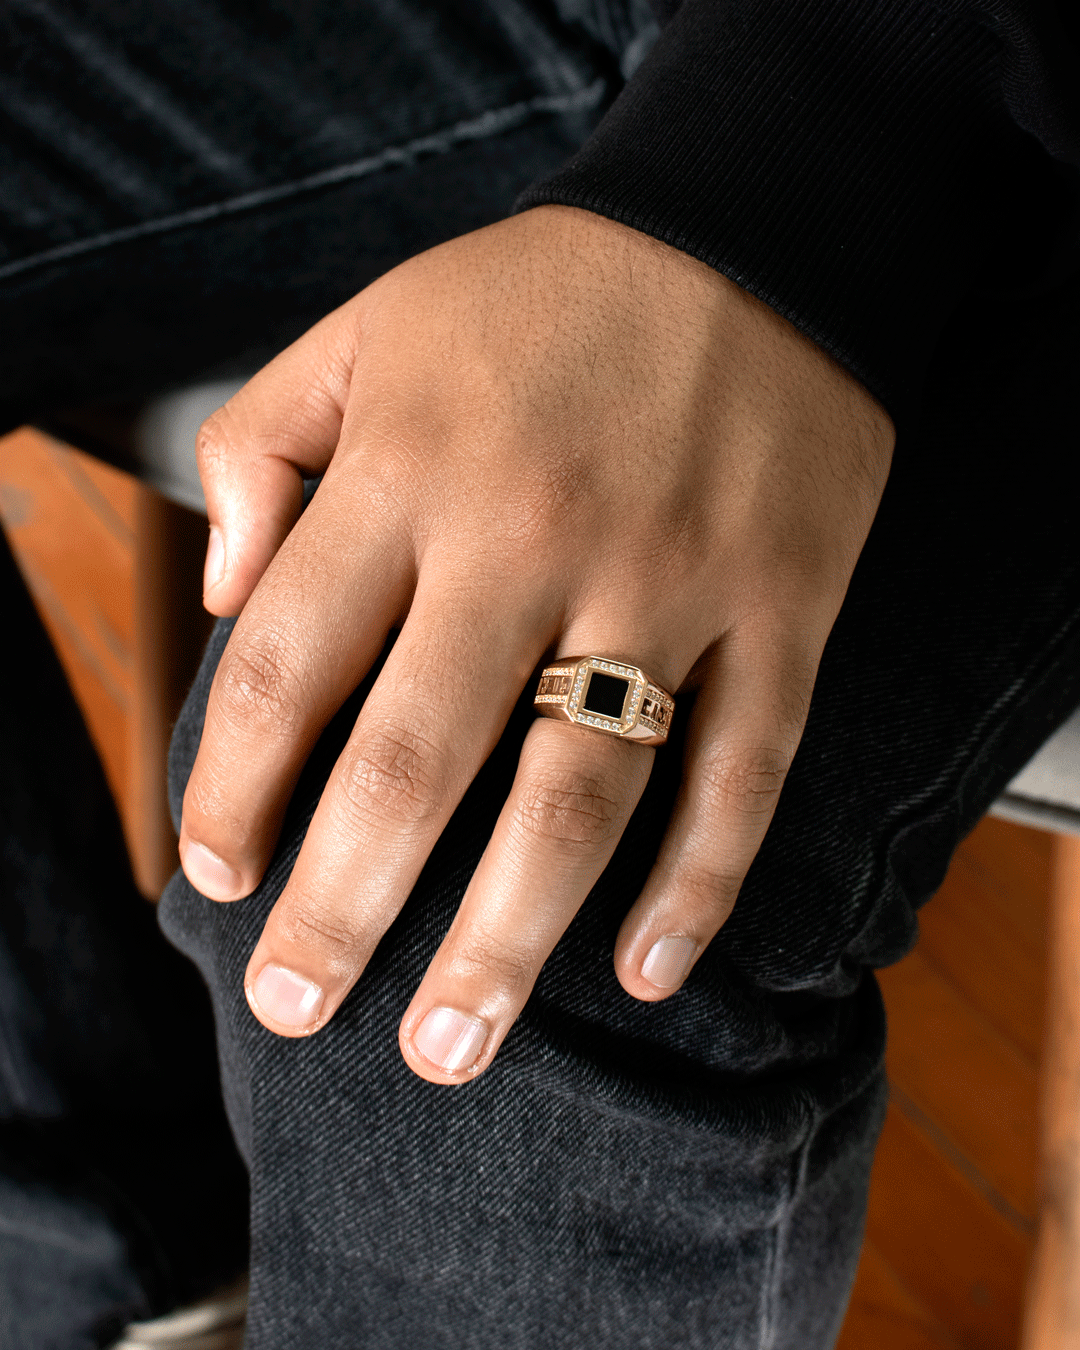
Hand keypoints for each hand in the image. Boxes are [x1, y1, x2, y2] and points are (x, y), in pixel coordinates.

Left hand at [179, 204, 893, 1083]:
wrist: (752, 236)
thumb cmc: (539, 297)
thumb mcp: (369, 326)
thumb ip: (266, 446)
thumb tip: (230, 597)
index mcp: (414, 471)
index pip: (288, 664)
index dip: (234, 786)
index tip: (214, 873)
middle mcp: (532, 538)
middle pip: (415, 762)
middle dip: (341, 907)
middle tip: (295, 1007)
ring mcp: (670, 582)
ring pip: (579, 797)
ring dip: (505, 941)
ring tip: (446, 1048)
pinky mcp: (783, 609)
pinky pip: (745, 769)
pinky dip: (700, 885)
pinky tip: (648, 972)